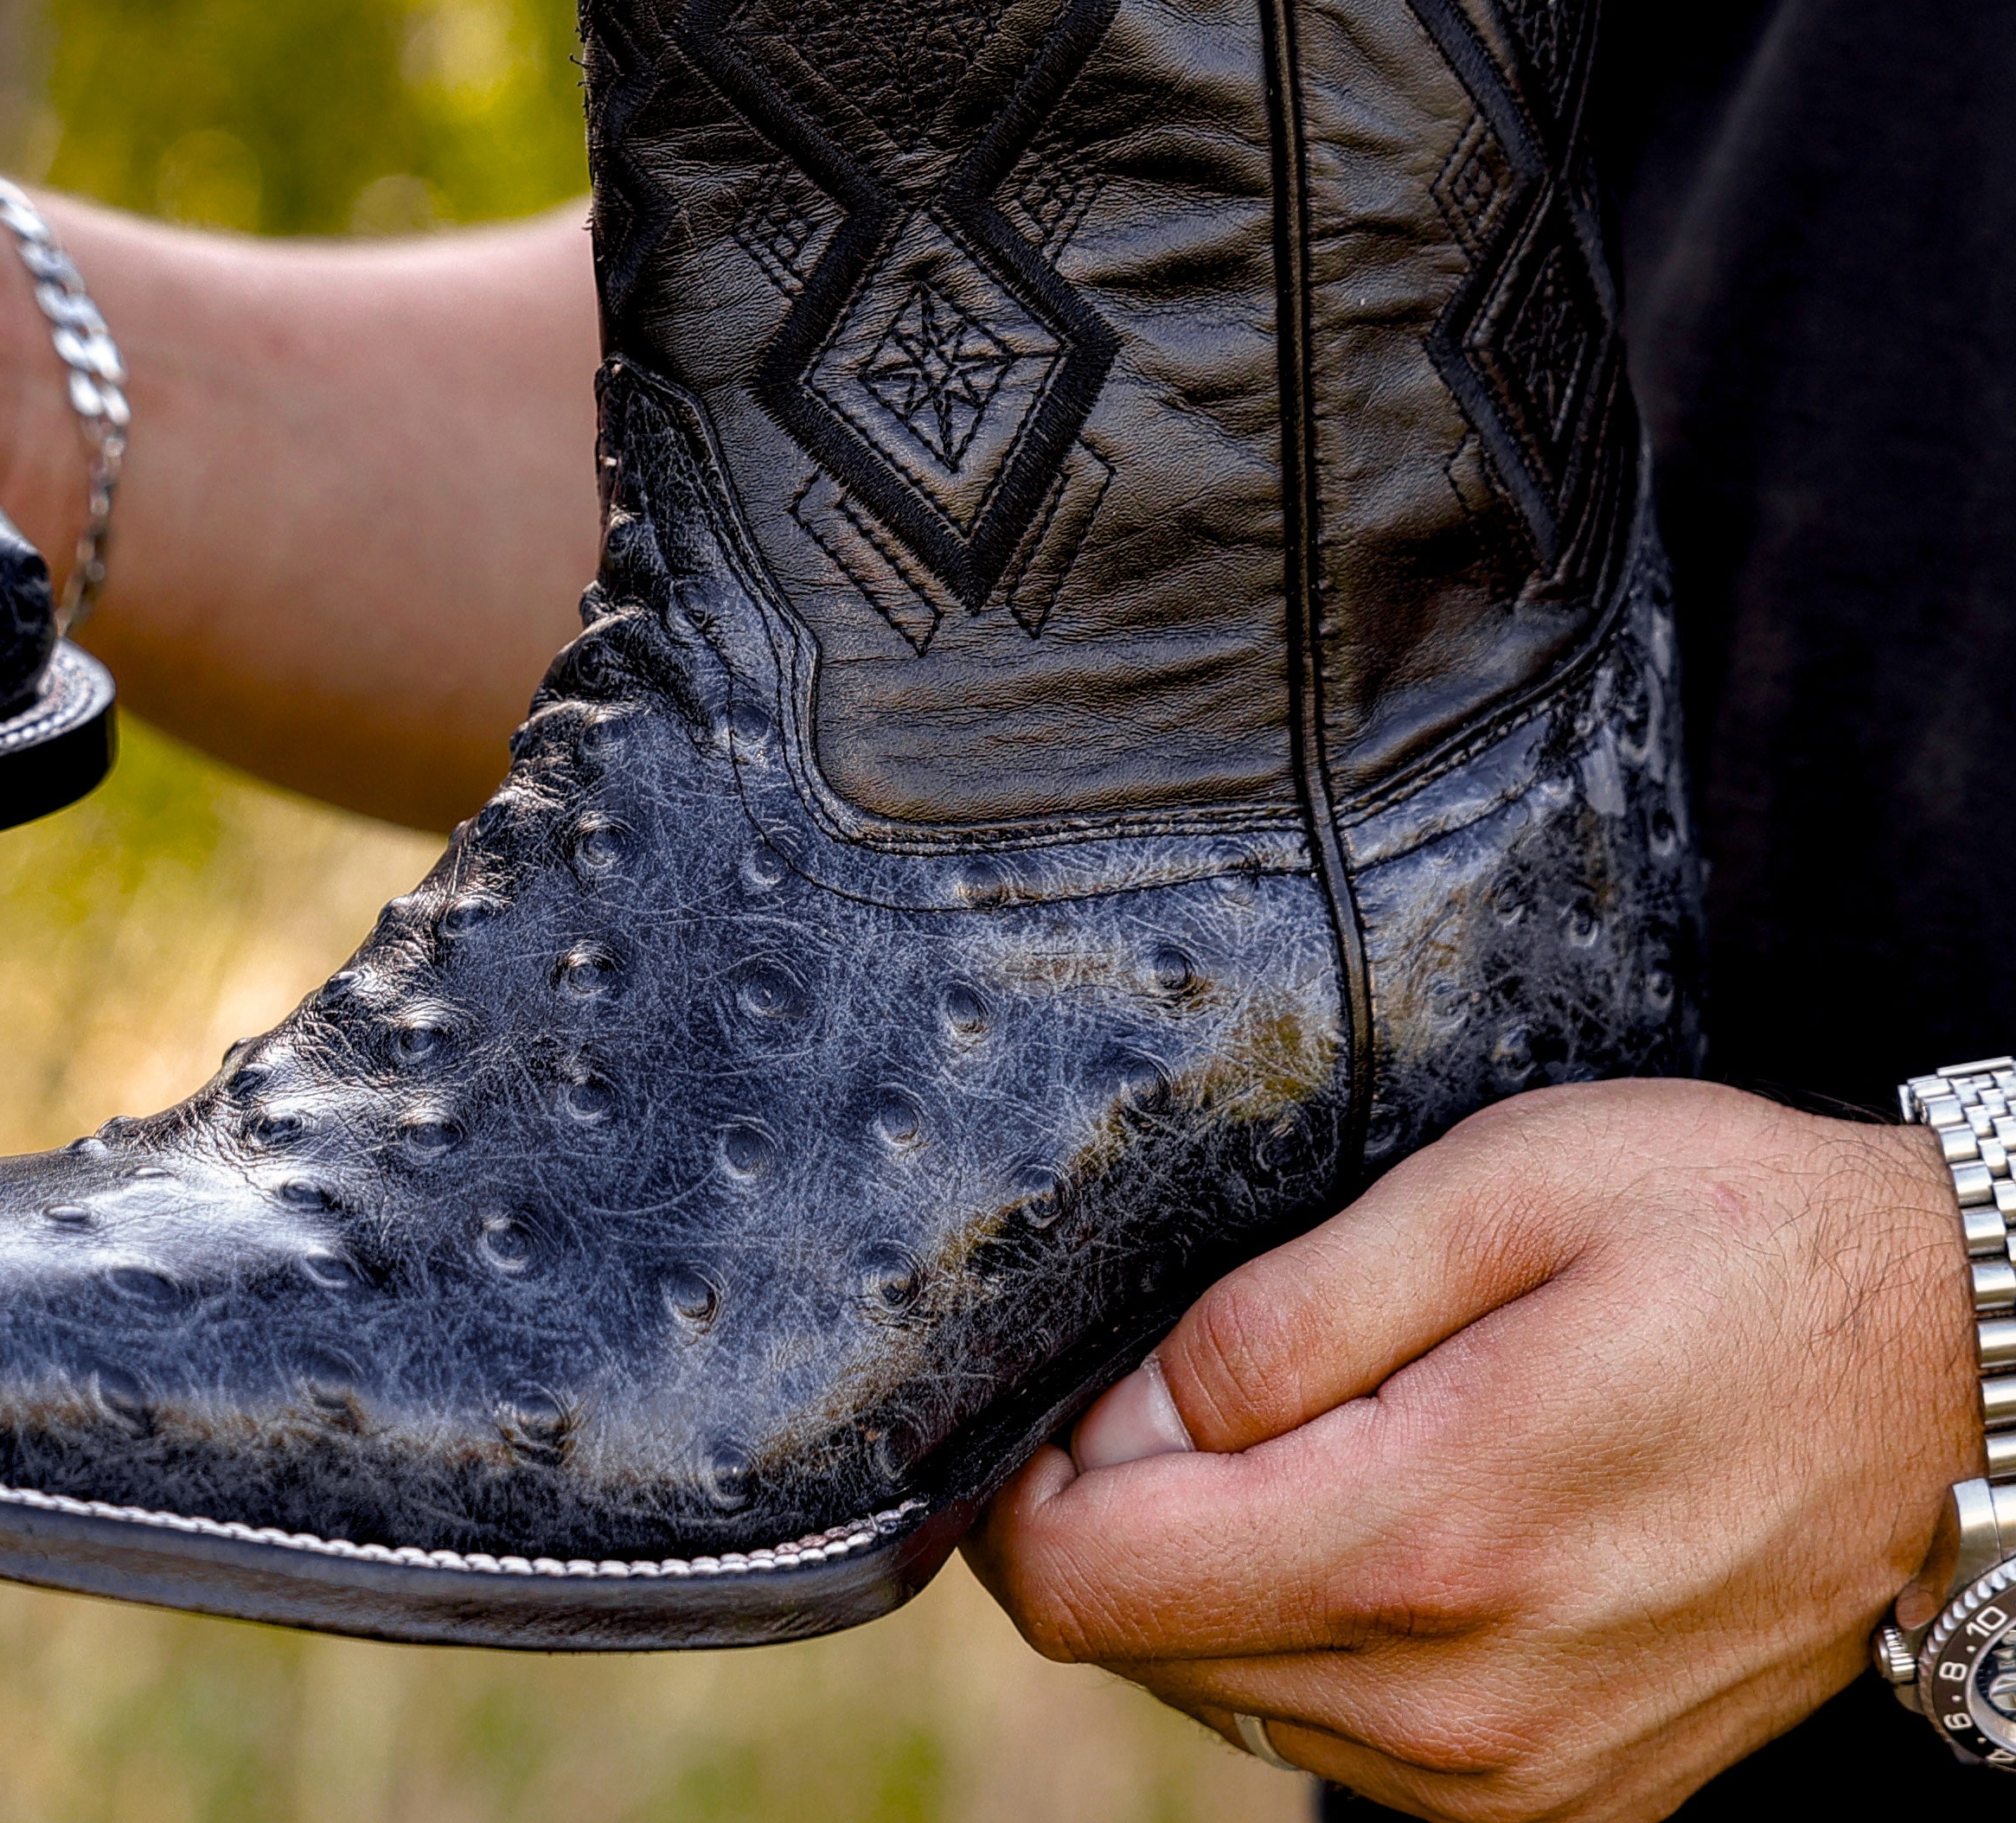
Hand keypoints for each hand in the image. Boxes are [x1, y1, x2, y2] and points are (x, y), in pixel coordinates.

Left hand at [969, 1079, 1976, 1819]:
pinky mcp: (1571, 1799)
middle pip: (1140, 1649)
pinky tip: (1379, 1510)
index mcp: (1428, 1539)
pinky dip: (1312, 1631)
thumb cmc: (1729, 1239)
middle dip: (1115, 1514)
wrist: (1960, 1375)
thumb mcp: (1493, 1192)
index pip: (1087, 1584)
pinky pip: (1346, 1740)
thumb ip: (1281, 1317)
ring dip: (1214, 1574)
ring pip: (1231, 1703)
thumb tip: (1124, 1410)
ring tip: (1307, 1431)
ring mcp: (1526, 1777)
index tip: (1077, 1381)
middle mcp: (1465, 1705)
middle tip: (1196, 1381)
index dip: (1033, 1477)